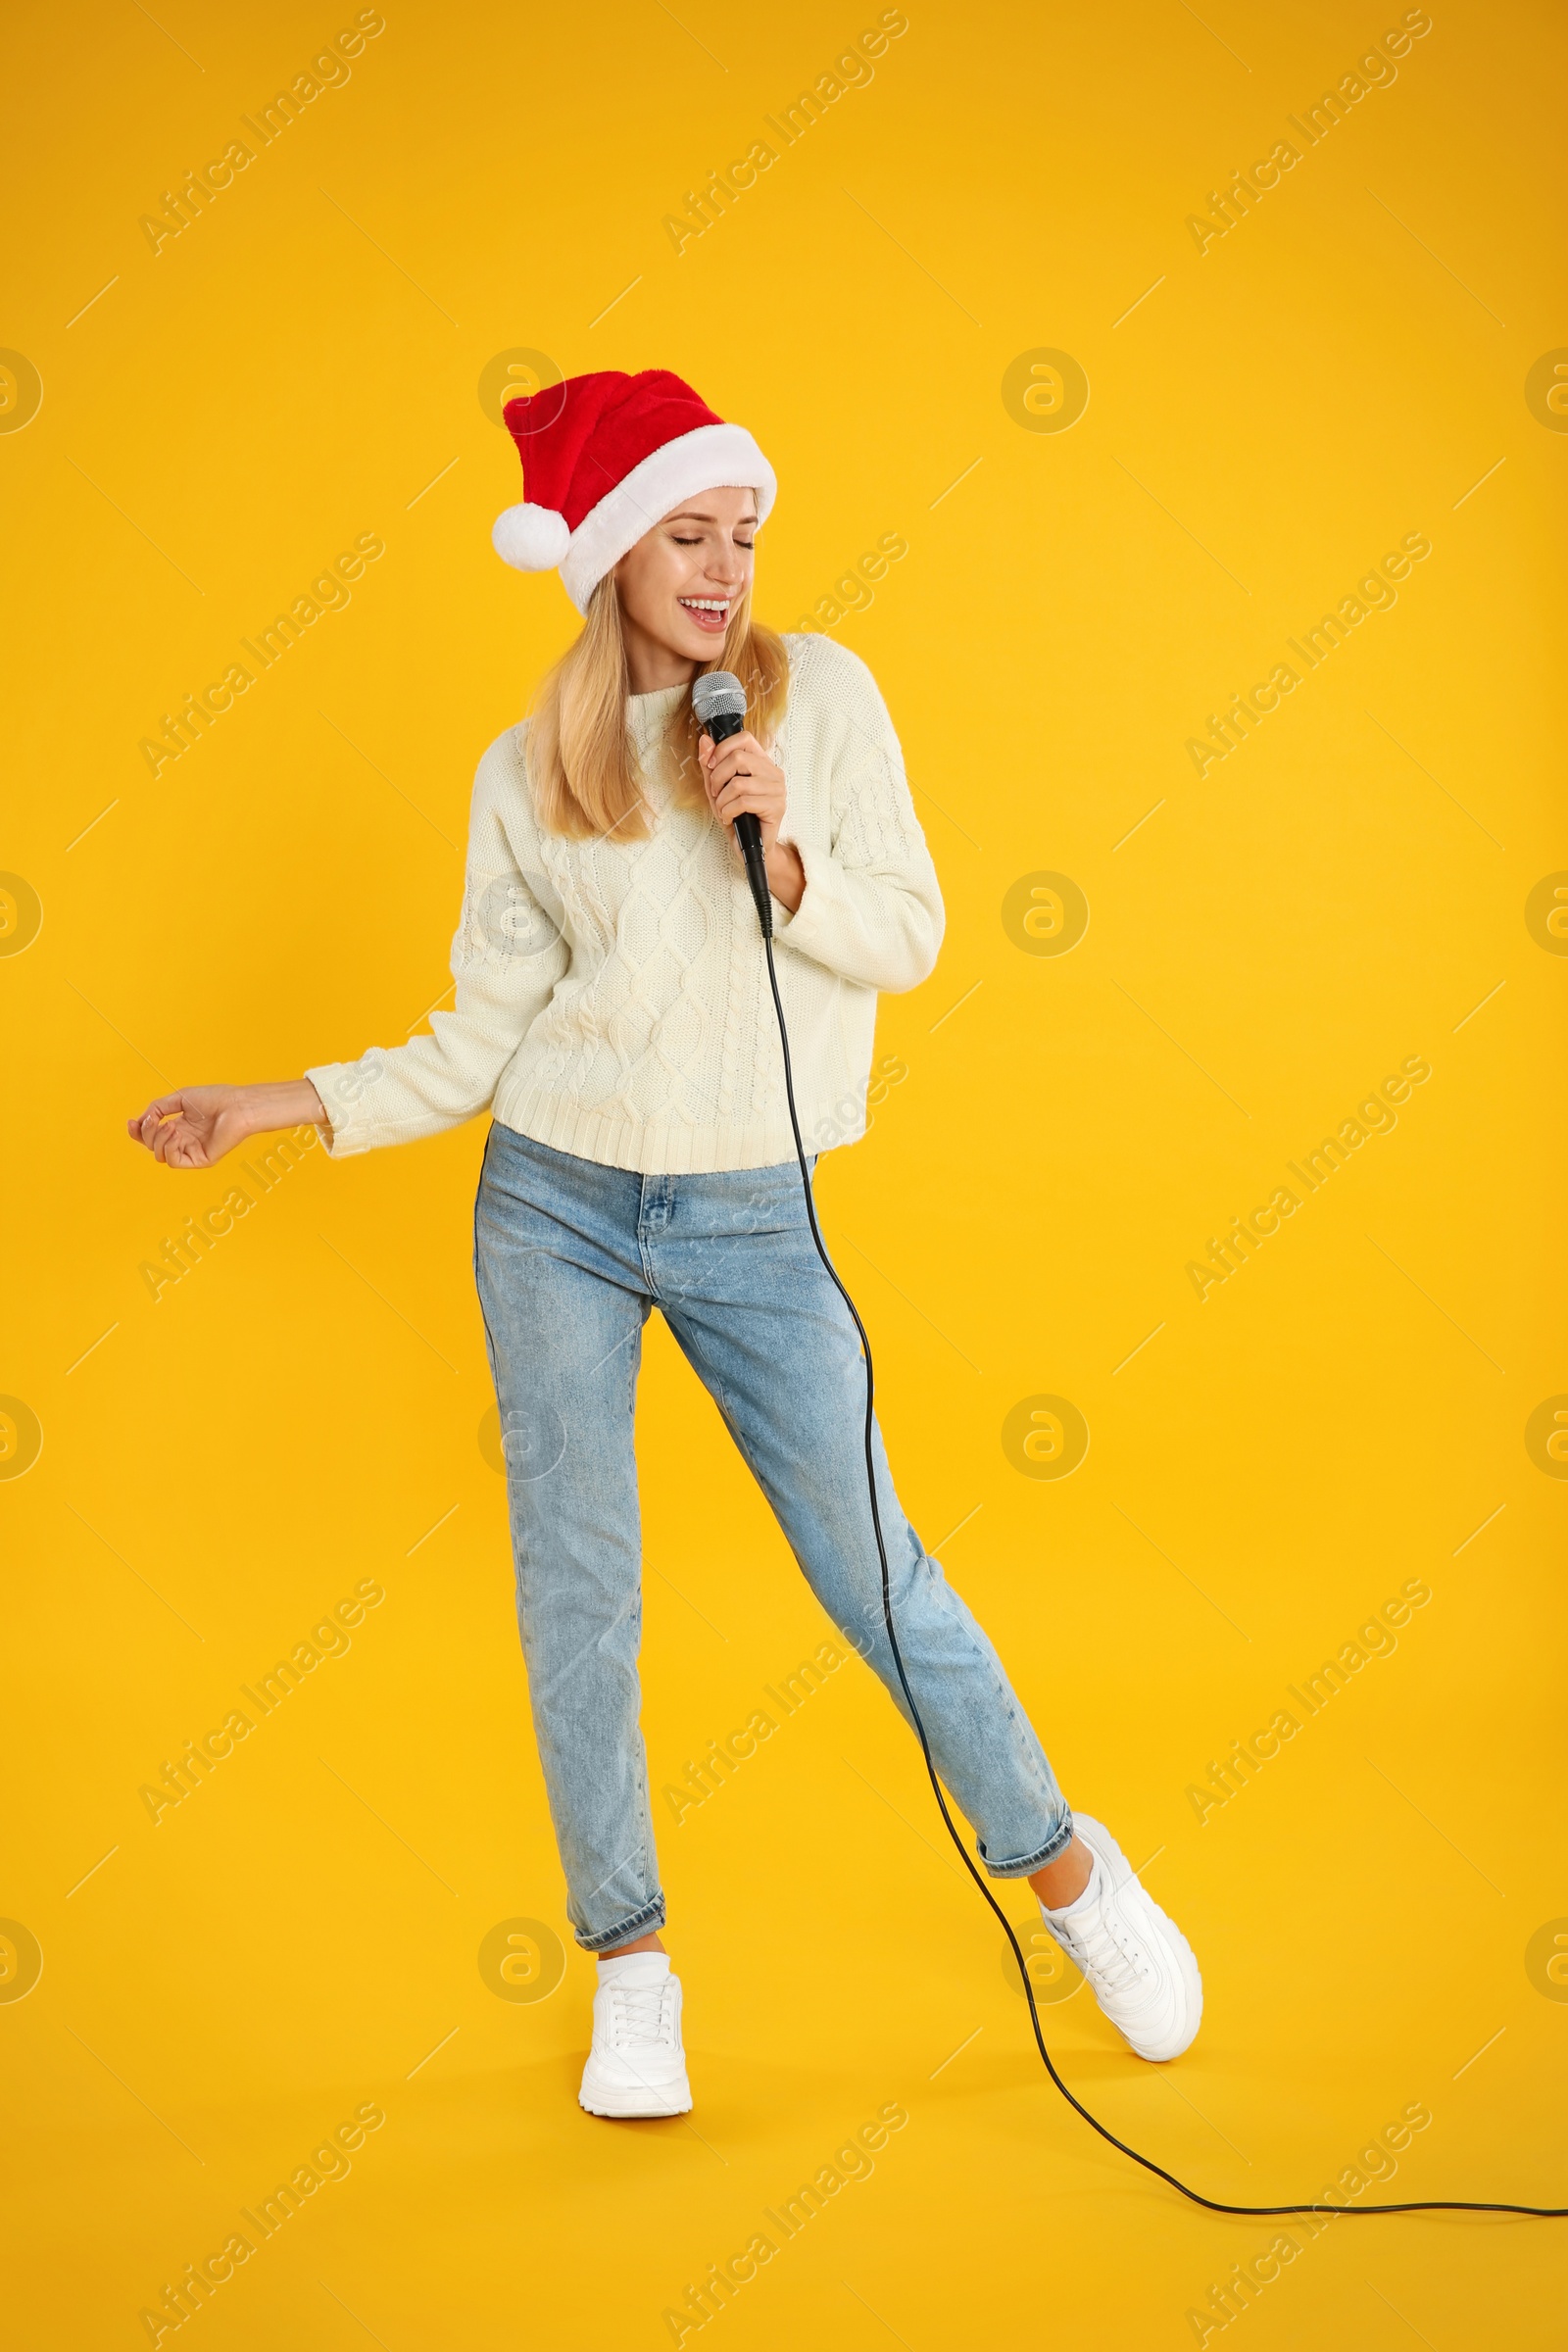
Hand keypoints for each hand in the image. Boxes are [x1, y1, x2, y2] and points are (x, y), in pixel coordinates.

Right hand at [126, 1079, 326, 1169]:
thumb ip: (157, 1108)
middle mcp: (184, 1141)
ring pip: (160, 1155)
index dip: (138, 1132)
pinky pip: (174, 1161)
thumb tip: (140, 1121)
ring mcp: (192, 1151)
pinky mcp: (200, 1160)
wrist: (237, 1105)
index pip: (152, 1136)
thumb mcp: (179, 1099)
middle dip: (147, 1133)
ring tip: (171, 1126)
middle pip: (152, 1146)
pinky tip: (176, 1134)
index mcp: (179, 1127)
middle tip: (154, 1120)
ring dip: (158, 1140)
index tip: (131, 1122)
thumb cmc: (214, 1098)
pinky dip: (169, 1147)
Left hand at [698, 730, 803, 911]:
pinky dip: (729, 811)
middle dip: (717, 777)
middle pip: (739, 758)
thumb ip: (711, 765)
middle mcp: (773, 772)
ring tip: (723, 809)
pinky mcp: (776, 807)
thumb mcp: (717, 788)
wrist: (750, 848)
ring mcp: (778, 789)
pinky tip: (729, 818)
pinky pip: (744, 801)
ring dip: (722, 799)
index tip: (710, 765)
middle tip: (715, 793)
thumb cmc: (736, 817)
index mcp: (761, 762)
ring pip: (739, 782)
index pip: (744, 739)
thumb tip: (704, 740)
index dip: (722, 749)